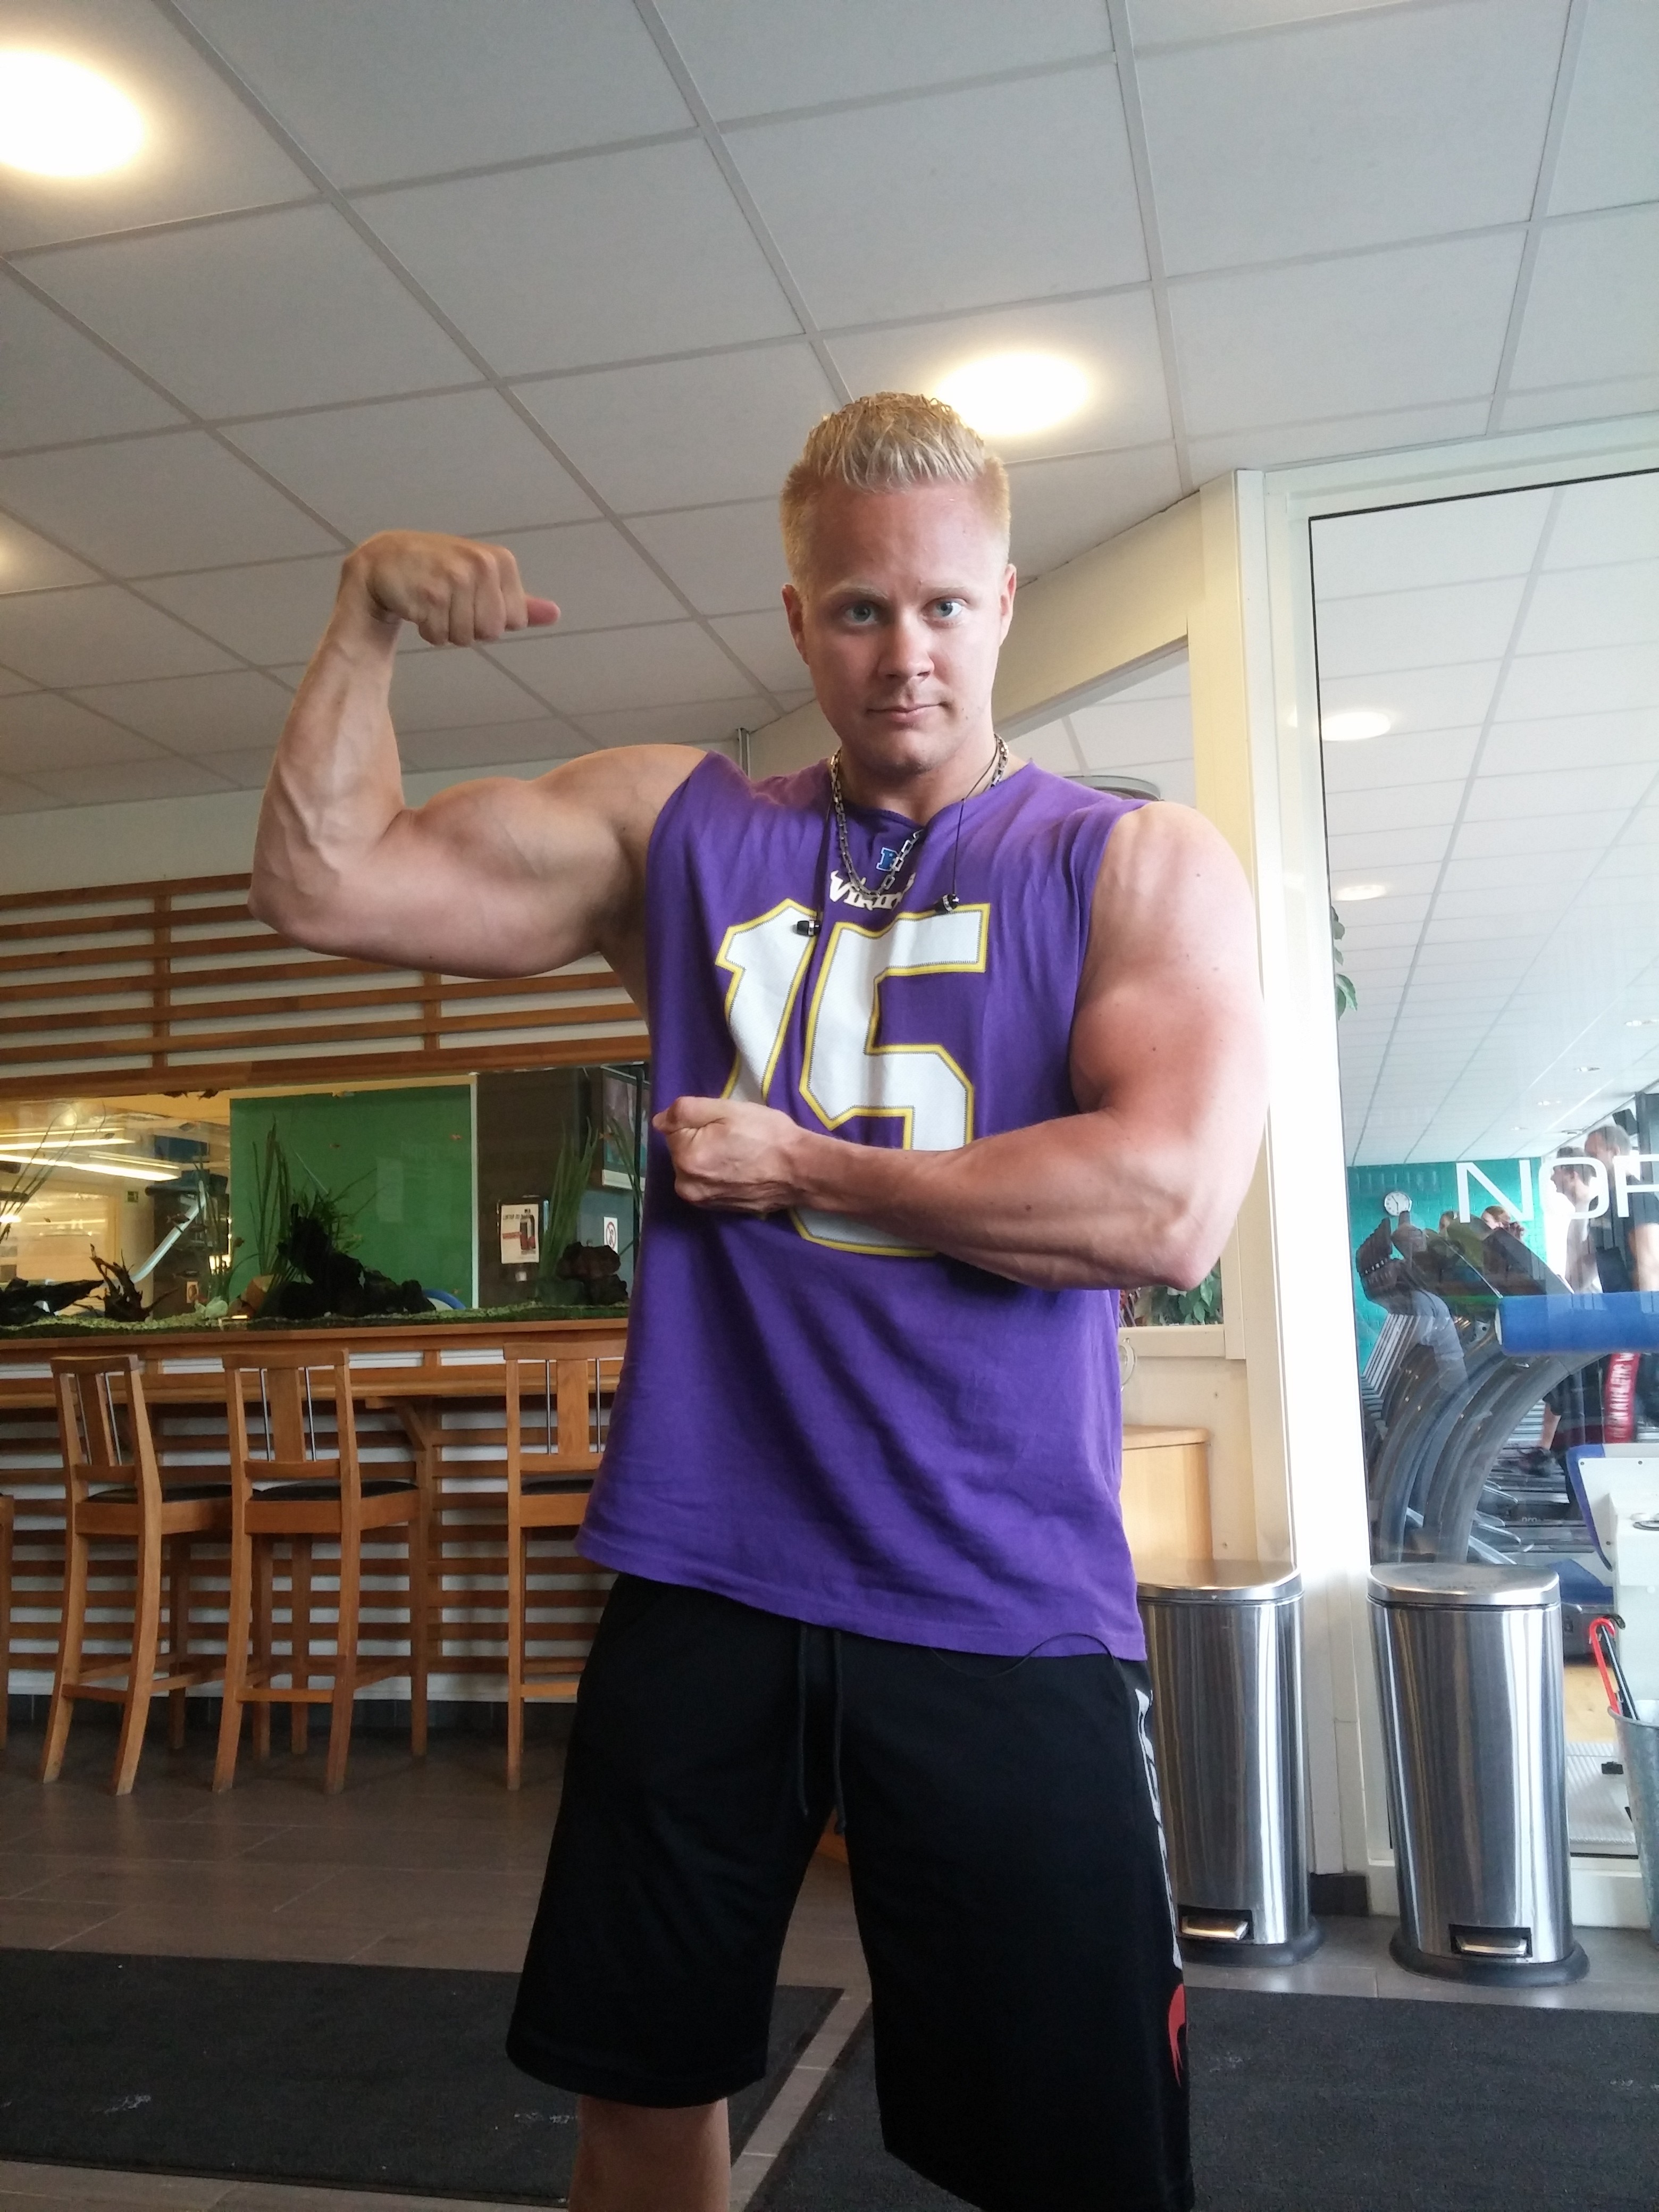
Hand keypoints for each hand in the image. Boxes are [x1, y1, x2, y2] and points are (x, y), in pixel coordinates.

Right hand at [340, 530, 559, 646]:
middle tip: (448, 601)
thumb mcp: (483, 578)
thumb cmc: (439, 571)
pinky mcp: (429, 595)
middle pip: (491, 633)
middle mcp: (481, 565)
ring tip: (432, 602)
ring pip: (464, 638)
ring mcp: (455, 579)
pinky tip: (418, 605)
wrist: (385, 559)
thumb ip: (519, 601)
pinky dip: (427, 631)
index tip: (470, 598)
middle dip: (468, 627)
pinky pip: (439, 637)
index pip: (514, 622)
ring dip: (446, 630)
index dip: (489, 619)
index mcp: (501, 561)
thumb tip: (555, 614)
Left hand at [655, 1096, 810, 1214]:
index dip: (699, 1121)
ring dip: (709, 1158)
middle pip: (682, 1150)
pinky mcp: (718, 1209)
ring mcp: (702, 1201)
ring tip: (740, 1154)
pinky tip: (741, 1168)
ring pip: (695, 1167)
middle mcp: (687, 1185)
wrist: (800, 1171)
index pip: (674, 1128)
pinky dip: (719, 1174)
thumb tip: (659, 1121)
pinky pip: (708, 1183)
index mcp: (685, 1158)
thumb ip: (685, 1111)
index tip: (724, 1124)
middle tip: (734, 1137)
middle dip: (701, 1140)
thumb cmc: (766, 1135)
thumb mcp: (726, 1109)